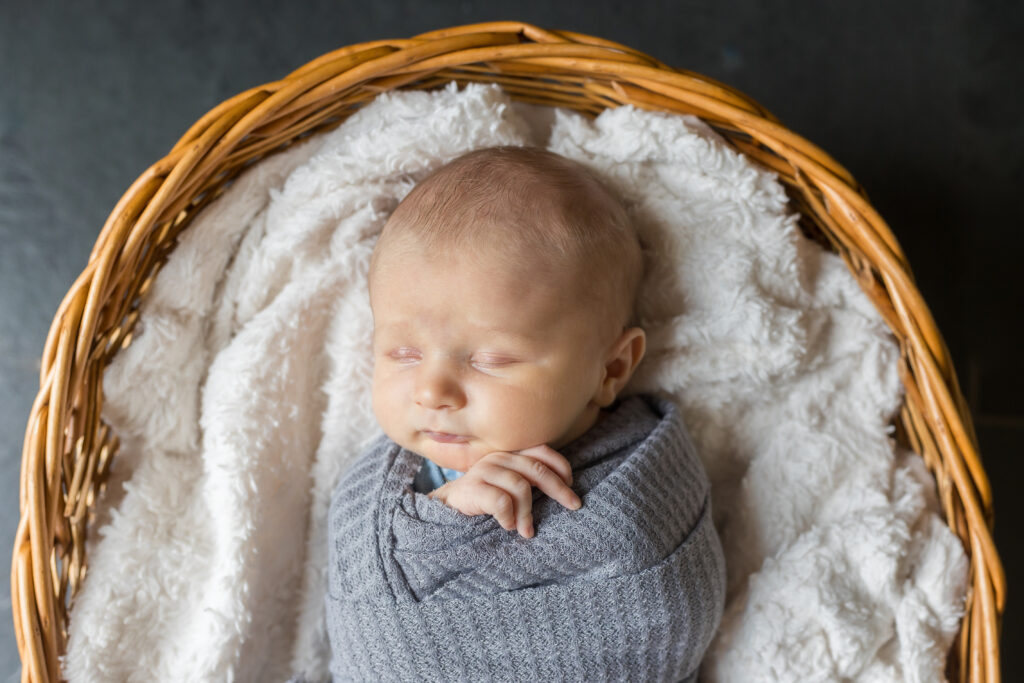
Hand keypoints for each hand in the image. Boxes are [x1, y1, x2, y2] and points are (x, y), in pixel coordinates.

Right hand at [427, 445, 582, 537]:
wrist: (448, 506)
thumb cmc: (485, 497)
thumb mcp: (508, 484)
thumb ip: (528, 479)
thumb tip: (564, 488)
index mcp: (510, 454)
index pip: (541, 451)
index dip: (561, 466)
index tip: (572, 484)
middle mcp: (499, 458)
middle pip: (537, 470)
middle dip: (559, 489)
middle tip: (574, 506)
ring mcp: (485, 471)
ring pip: (521, 488)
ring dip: (528, 513)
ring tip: (527, 530)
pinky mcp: (473, 488)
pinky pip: (501, 502)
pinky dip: (509, 517)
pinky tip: (507, 526)